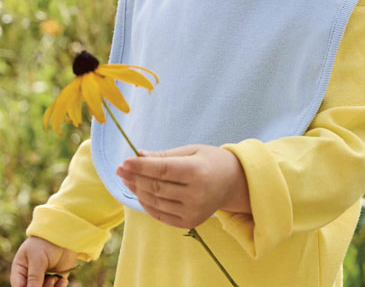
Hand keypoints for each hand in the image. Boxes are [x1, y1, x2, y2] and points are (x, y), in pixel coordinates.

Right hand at [10, 236, 77, 286]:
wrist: (64, 233)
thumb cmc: (46, 243)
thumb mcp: (38, 259)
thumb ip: (33, 277)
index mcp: (20, 270)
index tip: (36, 286)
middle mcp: (31, 276)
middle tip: (49, 281)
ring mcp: (44, 278)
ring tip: (54, 278)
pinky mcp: (56, 277)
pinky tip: (62, 280)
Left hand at [116, 144, 250, 229]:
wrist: (234, 183)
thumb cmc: (211, 161)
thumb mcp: (191, 151)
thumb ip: (164, 156)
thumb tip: (138, 155)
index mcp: (196, 171)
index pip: (161, 170)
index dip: (140, 167)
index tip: (123, 162)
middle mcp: (195, 194)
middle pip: (156, 187)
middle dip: (135, 178)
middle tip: (120, 169)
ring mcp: (193, 211)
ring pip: (156, 202)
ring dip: (138, 191)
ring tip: (127, 180)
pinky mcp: (190, 222)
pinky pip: (161, 214)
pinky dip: (147, 204)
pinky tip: (140, 193)